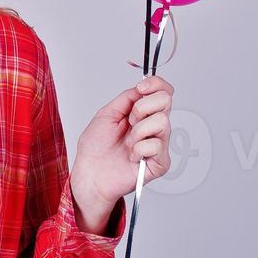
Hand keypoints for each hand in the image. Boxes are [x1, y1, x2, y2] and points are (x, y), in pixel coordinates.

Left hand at [72, 75, 173, 215]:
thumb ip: (126, 98)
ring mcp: (159, 143)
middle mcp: (153, 126)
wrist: (91, 173)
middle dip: (142, 107)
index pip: (162, 92)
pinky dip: (138, 149)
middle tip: (129, 121)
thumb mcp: (106, 114)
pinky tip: (132, 156)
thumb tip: (142, 86)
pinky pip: (156, 145)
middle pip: (166, 100)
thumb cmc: (95, 147)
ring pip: (162, 121)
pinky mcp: (161, 161)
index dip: (156, 84)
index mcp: (142, 113)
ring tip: (127, 143)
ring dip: (138, 131)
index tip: (141, 87)